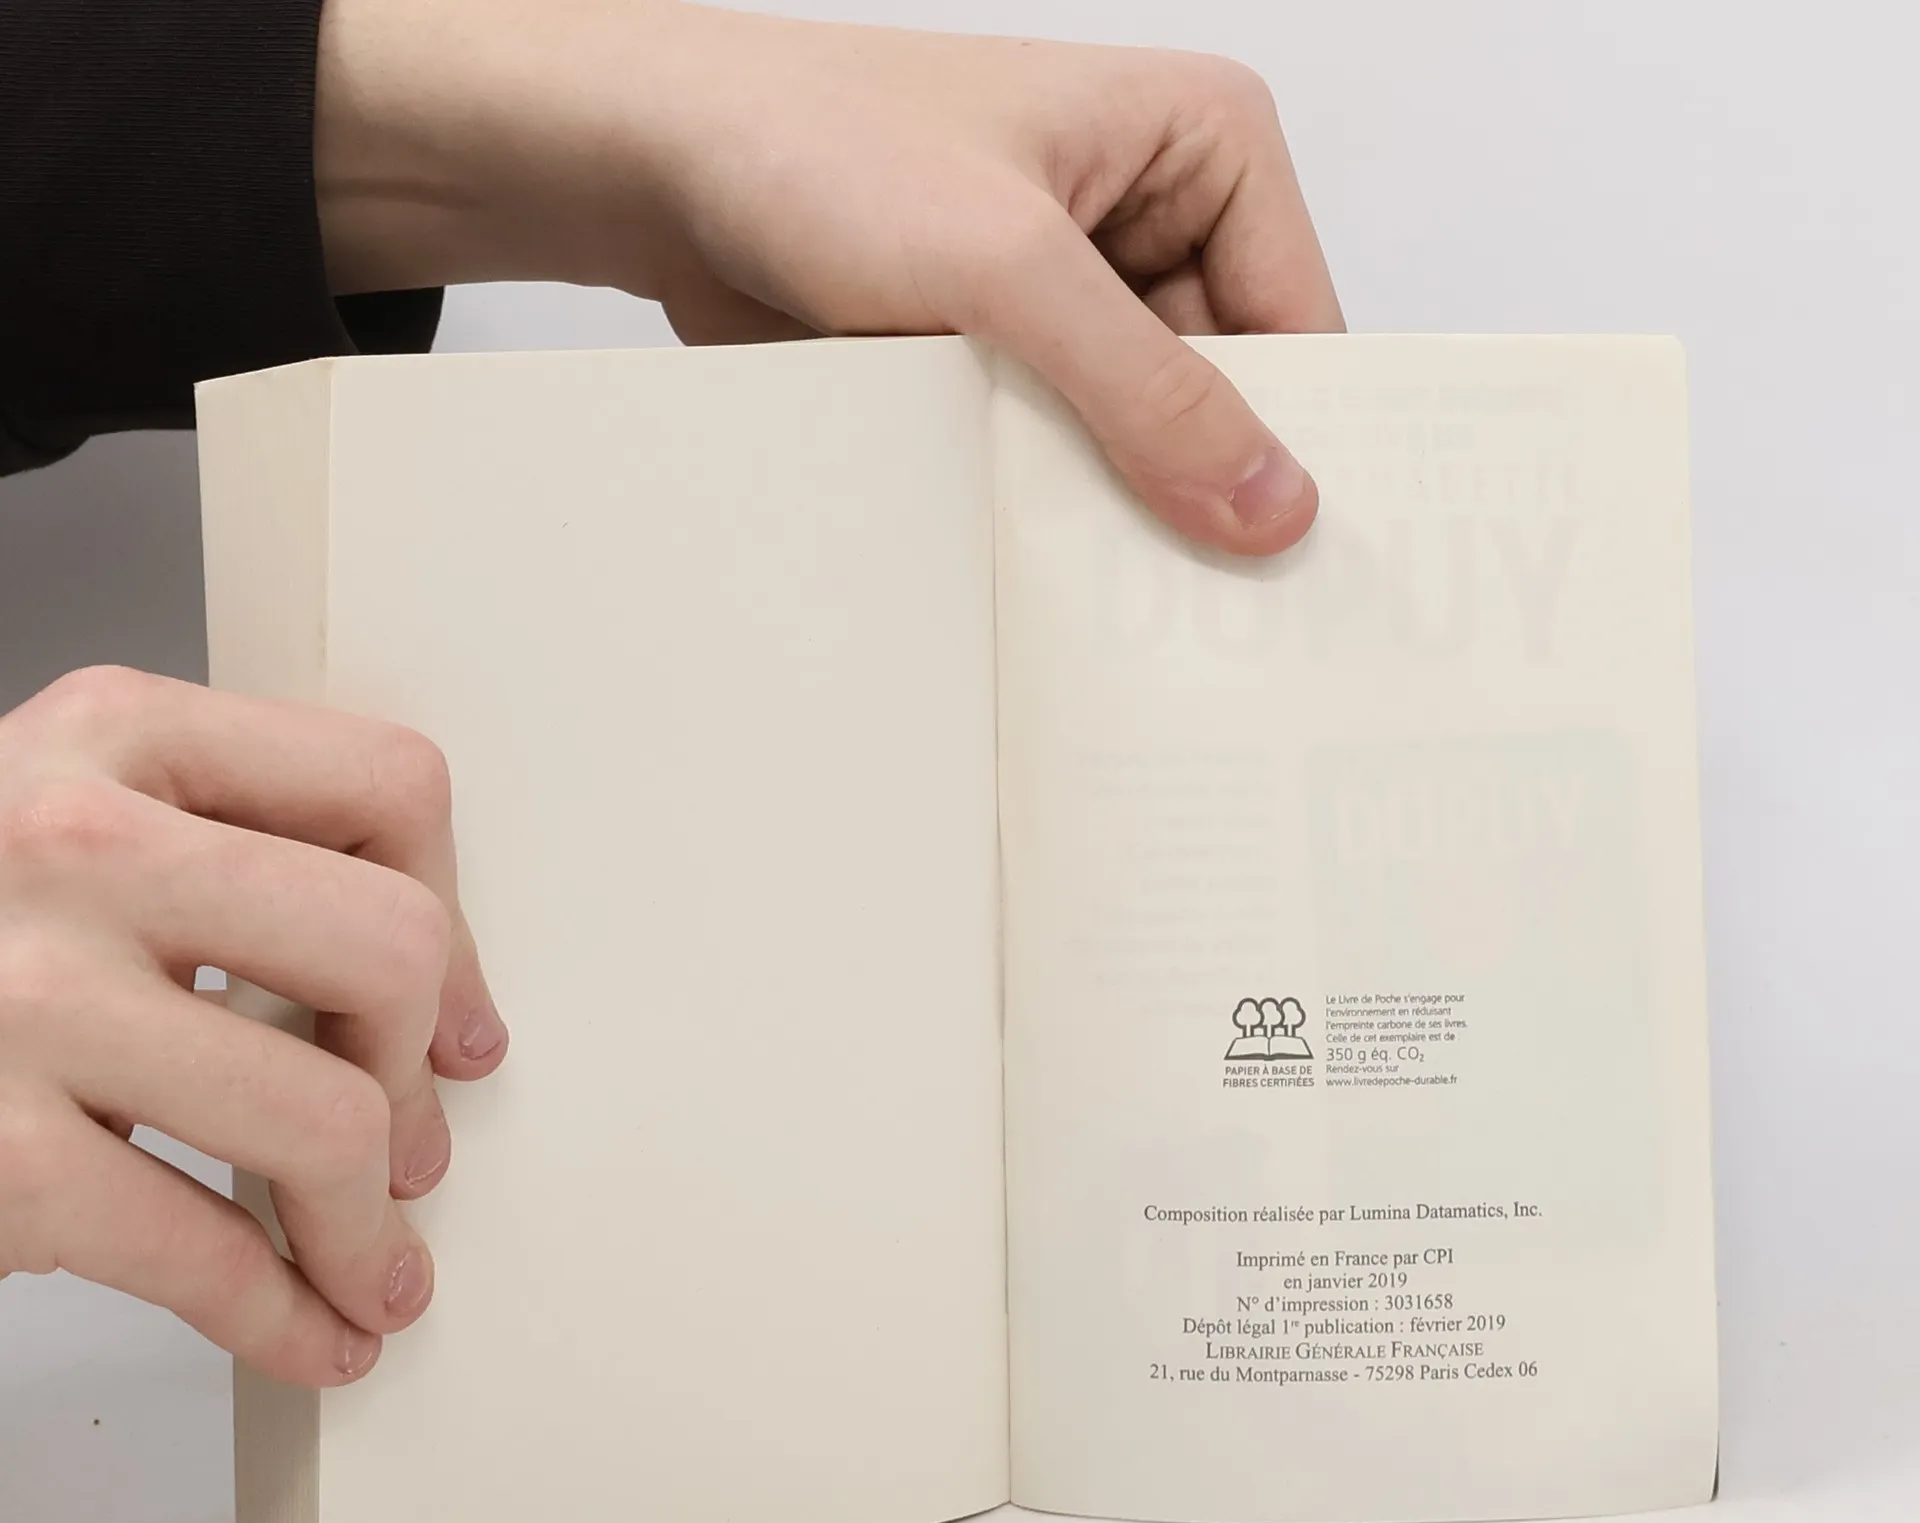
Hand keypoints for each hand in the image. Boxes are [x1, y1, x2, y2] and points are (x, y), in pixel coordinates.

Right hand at [0, 668, 507, 1384]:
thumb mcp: (69, 835)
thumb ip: (230, 863)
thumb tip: (441, 1009)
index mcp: (115, 737)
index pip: (388, 787)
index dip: (454, 923)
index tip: (451, 1020)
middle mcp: (70, 841)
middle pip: (387, 946)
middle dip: (417, 1072)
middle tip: (405, 1146)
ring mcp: (23, 999)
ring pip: (332, 1115)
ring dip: (369, 1227)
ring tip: (370, 1263)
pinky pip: (209, 1252)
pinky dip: (286, 1316)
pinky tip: (309, 1332)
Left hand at [316, 1, 1343, 554]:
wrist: (664, 171)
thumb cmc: (817, 148)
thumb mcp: (1005, 265)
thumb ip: (1142, 386)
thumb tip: (1266, 502)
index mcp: (1204, 148)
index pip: (1302, 328)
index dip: (1303, 451)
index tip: (1294, 573)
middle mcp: (1154, 222)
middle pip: (1227, 398)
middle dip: (1207, 495)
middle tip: (1214, 622)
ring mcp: (1076, 301)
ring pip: (1140, 443)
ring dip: (1120, 516)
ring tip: (1129, 616)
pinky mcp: (1006, 359)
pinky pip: (1061, 460)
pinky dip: (1051, 515)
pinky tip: (1049, 581)